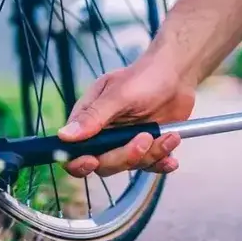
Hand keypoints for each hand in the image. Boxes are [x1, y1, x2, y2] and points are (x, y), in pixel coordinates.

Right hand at [57, 58, 195, 177]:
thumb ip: (94, 117)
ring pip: (130, 166)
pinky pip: (150, 165)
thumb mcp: (118, 95)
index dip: (78, 162)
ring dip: (151, 154)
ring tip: (169, 135)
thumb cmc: (145, 77)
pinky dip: (162, 163)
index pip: (73, 151)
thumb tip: (64, 136)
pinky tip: (171, 156)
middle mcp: (105, 135)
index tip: (92, 160)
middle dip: (126, 156)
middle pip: (104, 164)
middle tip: (145, 137)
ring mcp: (126, 143)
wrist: (176, 74)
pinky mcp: (146, 148)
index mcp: (88, 120)